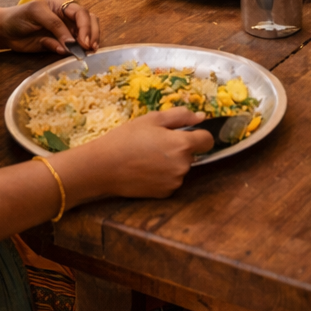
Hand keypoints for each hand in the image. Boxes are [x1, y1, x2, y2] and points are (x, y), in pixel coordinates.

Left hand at [0, 0, 100, 56]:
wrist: (5, 32)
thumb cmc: (18, 17)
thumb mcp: (35, 13)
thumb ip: (54, 26)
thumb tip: (70, 45)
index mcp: (61, 4)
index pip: (80, 13)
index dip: (85, 26)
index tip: (84, 42)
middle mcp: (67, 16)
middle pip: (89, 20)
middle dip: (92, 33)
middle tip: (90, 48)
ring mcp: (65, 30)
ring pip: (86, 32)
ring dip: (90, 41)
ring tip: (90, 52)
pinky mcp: (60, 43)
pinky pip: (74, 46)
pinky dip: (79, 50)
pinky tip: (79, 55)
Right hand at [81, 109, 213, 197]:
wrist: (103, 167)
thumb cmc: (126, 138)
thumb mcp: (152, 119)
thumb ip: (181, 116)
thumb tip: (201, 117)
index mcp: (182, 144)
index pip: (207, 140)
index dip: (198, 134)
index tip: (185, 133)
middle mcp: (183, 166)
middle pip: (191, 153)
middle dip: (179, 147)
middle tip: (156, 143)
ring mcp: (175, 182)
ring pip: (181, 167)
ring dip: (172, 162)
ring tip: (148, 156)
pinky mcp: (165, 194)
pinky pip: (171, 180)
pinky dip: (163, 175)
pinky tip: (146, 170)